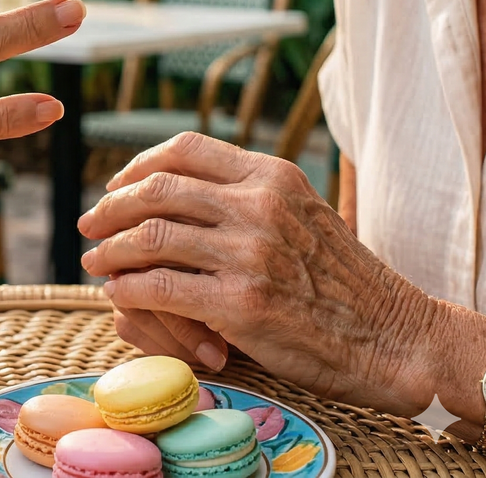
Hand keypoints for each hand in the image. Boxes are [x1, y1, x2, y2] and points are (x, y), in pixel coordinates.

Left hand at [78, 133, 435, 412]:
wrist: (395, 337)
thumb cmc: (342, 278)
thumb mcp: (301, 210)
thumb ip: (247, 192)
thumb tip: (172, 185)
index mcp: (271, 175)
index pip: (185, 148)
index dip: (138, 164)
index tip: (116, 186)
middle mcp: (258, 205)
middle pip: (158, 189)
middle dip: (111, 206)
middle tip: (90, 224)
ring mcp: (250, 253)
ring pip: (151, 236)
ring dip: (110, 249)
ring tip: (94, 261)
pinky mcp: (242, 303)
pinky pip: (161, 286)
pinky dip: (129, 289)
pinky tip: (119, 294)